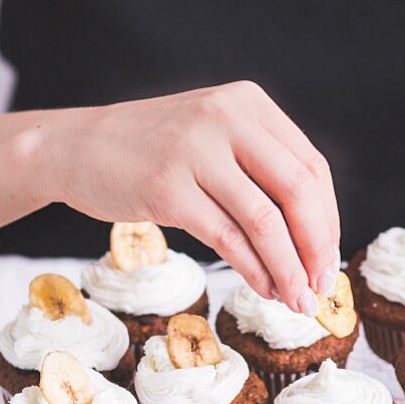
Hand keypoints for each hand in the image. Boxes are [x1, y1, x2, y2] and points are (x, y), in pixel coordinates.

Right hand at [51, 81, 340, 312]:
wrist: (76, 147)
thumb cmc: (152, 150)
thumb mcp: (212, 134)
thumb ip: (259, 166)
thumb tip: (314, 237)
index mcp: (247, 102)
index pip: (311, 166)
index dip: (328, 220)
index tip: (328, 259)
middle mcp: (225, 118)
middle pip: (298, 191)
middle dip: (316, 247)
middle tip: (321, 286)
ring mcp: (194, 151)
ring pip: (264, 221)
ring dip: (288, 269)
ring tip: (297, 300)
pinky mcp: (167, 188)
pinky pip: (228, 238)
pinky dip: (255, 270)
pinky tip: (264, 289)